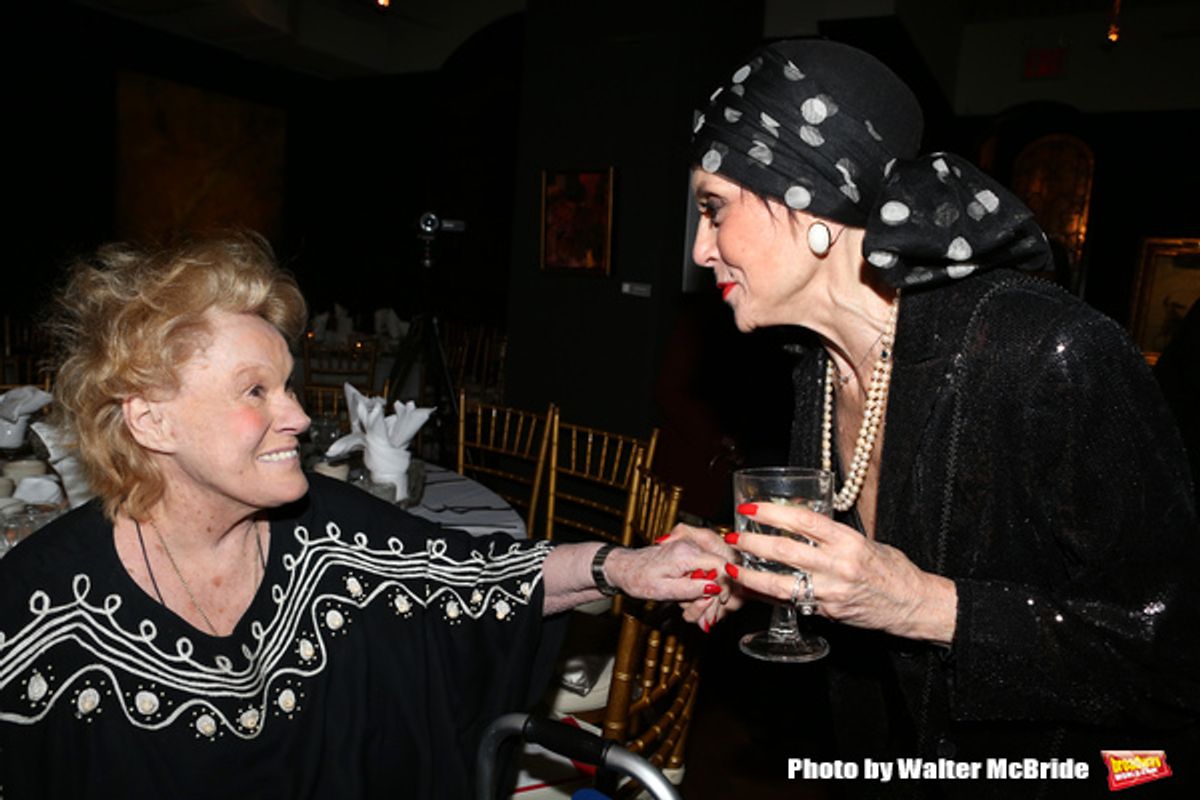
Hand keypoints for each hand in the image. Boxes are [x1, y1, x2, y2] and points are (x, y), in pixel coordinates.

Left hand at [605, 532, 728, 604]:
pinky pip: (703, 574)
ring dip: (705, 597)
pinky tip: (689, 603)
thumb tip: (716, 587)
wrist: (624, 569)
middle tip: (701, 617)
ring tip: (689, 612)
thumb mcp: (664, 590)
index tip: (720, 600)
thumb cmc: (638, 578)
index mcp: (685, 553)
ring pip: (711, 575)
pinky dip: (699, 591)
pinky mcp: (688, 556)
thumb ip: (691, 588)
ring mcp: (689, 550)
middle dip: (713, 597)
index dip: (725, 584)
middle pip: (718, 572)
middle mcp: (690, 547)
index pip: (720, 565)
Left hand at [724, 503, 956, 644]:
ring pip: (781, 582)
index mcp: (848, 540)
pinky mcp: (828, 612)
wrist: (913, 604)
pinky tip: (752, 589)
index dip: (773, 512)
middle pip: (785, 550)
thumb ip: (832, 535)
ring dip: (752, 574)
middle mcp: (838, 565)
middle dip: (753, 542)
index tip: (751, 508)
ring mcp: (831, 591)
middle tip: (733, 536)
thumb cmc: (891, 569)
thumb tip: (797, 523)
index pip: (803, 520)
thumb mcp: (864, 542)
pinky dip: (769, 595)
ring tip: (732, 567)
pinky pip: (792, 602)